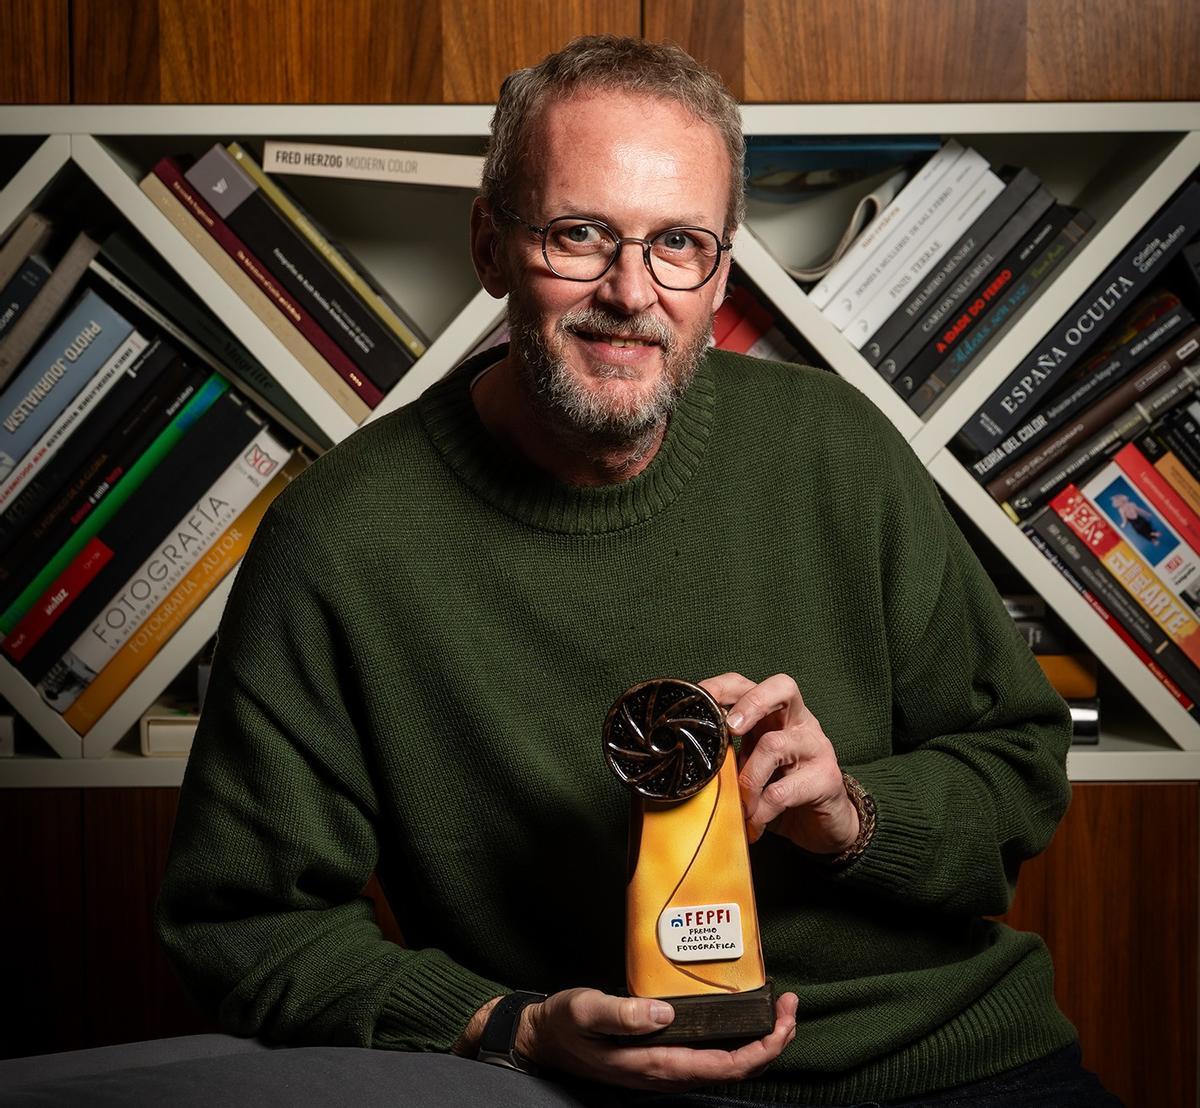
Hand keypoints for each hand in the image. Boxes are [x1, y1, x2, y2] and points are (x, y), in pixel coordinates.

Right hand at [516, 987, 797, 1088]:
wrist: (542, 1039)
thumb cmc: (564, 1023)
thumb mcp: (587, 1010)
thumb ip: (622, 1013)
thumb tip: (664, 1013)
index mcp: (656, 1065)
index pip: (726, 1066)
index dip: (763, 1048)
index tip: (784, 1017)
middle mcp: (667, 1072)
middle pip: (735, 1068)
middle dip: (771, 1042)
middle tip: (790, 1005)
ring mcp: (665, 1067)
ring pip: (725, 1064)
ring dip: (756, 1041)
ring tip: (775, 1008)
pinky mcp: (660, 1055)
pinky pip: (709, 1055)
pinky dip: (733, 1038)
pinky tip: (736, 1014)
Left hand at [700, 672, 857, 853]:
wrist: (822, 824)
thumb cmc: (780, 788)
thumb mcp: (750, 766)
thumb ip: (729, 755)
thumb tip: (687, 759)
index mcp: (774, 713)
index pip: (747, 684)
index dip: (720, 687)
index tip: (697, 701)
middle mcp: (798, 721)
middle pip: (782, 687)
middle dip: (751, 704)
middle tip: (729, 729)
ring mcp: (816, 747)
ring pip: (775, 745)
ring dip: (747, 779)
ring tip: (739, 805)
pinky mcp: (827, 779)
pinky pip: (784, 790)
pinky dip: (761, 810)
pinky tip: (753, 823)